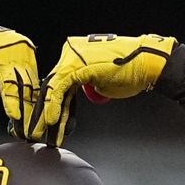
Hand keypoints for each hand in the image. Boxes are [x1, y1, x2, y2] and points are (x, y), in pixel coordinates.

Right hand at [0, 13, 38, 138]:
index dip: (36, 106)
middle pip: (32, 86)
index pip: (35, 83)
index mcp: (25, 51)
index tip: (38, 124)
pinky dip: (12, 102)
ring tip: (28, 131)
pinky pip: (9, 85)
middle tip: (36, 132)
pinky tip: (14, 116)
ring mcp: (13, 53)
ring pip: (23, 88)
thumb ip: (9, 86)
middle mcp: (23, 50)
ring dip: (26, 113)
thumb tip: (21, 107)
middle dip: (34, 113)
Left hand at [30, 33, 176, 145]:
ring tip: (43, 131)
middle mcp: (71, 53)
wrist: (147, 65)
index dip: (50, 105)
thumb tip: (72, 98)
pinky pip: (60, 88)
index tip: (46, 123)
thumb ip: (83, 86)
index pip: (57, 83)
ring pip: (53, 88)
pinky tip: (52, 120)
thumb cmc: (129, 72)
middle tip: (38, 130)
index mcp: (75, 55)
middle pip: (52, 86)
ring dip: (47, 113)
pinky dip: (54, 105)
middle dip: (44, 111)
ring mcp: (73, 57)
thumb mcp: (99, 81)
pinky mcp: (78, 66)